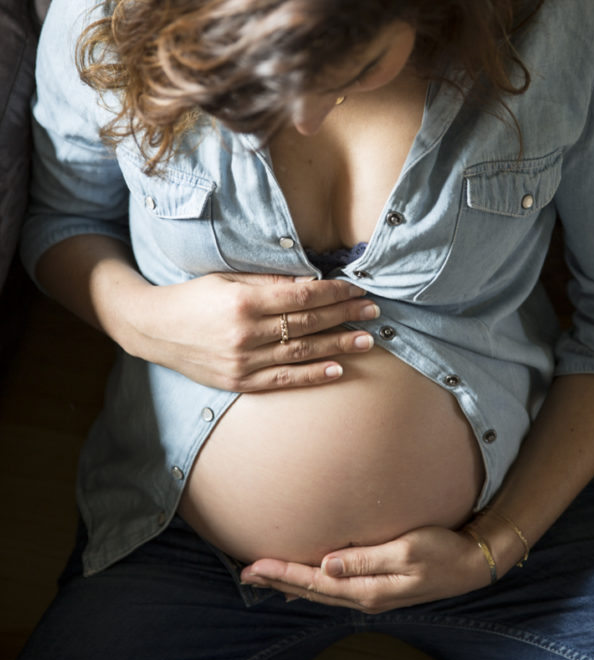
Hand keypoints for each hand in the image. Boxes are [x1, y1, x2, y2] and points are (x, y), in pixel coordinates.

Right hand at [129, 271, 378, 390]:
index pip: (302, 297)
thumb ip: (268, 281)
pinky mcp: (239, 381)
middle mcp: (245, 333)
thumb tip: (310, 282)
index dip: (334, 294)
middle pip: (307, 324)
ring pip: (301, 353)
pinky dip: (312, 375)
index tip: (357, 290)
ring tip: (366, 341)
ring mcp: (243, 361)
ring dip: (338, 346)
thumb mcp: (227, 277)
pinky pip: (283, 380)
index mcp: (244, 300)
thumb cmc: (194, 296)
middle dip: (344, 316)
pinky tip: (338, 369)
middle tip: (373, 312)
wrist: (154, 329)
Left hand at [240, 525, 491, 613]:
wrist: (471, 563)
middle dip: (278, 580)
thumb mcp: (407, 550)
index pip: (315, 582)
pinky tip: (303, 580)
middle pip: (311, 590)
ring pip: (320, 590)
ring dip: (291, 582)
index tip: (254, 566)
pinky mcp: (377, 586)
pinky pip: (335, 587)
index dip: (283, 573)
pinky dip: (312, 583)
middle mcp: (364, 596)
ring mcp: (371, 593)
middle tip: (245, 572)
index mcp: (368, 588)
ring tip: (264, 576)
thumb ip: (366, 559)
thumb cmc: (442, 550)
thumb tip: (327, 565)